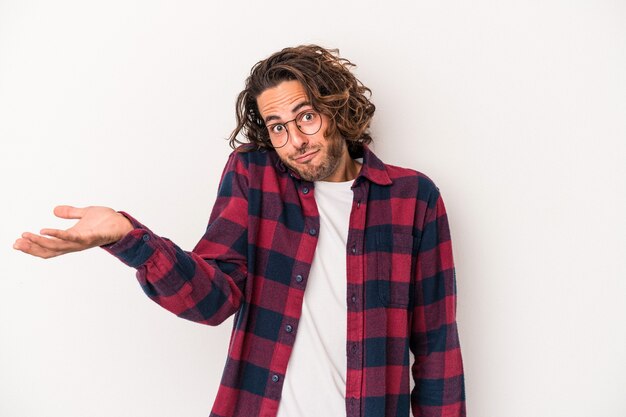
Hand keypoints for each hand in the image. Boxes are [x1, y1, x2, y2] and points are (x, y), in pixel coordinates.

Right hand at [13, 205, 133, 258]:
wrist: (124, 223)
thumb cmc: (107, 222)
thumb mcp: (85, 213)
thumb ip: (71, 213)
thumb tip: (55, 210)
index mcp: (71, 239)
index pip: (49, 247)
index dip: (33, 246)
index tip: (18, 242)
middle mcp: (75, 243)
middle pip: (49, 250)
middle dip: (31, 247)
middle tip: (16, 243)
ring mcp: (83, 241)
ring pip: (57, 246)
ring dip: (40, 242)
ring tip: (26, 236)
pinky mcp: (92, 237)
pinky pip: (73, 238)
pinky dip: (59, 235)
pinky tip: (46, 231)